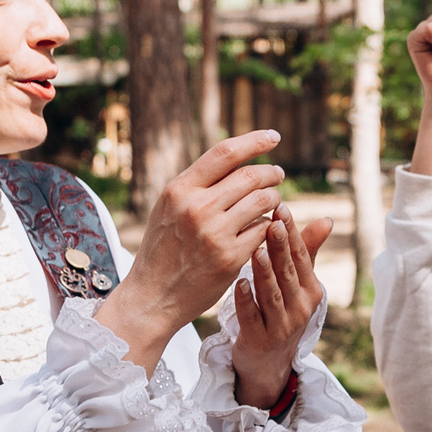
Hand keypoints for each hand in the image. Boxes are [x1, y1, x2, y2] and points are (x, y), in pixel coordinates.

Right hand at [98, 131, 286, 370]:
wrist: (153, 295)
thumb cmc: (163, 250)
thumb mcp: (168, 209)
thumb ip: (196, 186)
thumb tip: (232, 158)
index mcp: (179, 190)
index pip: (224, 152)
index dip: (255, 141)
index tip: (274, 136)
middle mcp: (196, 207)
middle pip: (250, 176)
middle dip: (271, 172)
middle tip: (278, 174)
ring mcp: (214, 233)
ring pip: (262, 201)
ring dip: (275, 198)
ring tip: (274, 200)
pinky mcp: (230, 257)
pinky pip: (263, 231)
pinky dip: (270, 226)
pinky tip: (267, 227)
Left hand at [228, 204, 332, 406]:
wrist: (268, 362)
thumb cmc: (280, 313)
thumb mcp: (296, 285)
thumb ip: (307, 253)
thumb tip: (327, 219)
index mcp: (310, 290)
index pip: (302, 257)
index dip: (292, 233)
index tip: (281, 207)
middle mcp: (300, 307)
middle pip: (289, 272)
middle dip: (281, 246)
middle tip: (272, 221)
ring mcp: (281, 326)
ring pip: (272, 294)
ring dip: (265, 272)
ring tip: (256, 249)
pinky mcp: (260, 340)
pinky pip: (252, 317)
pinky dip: (246, 301)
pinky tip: (239, 283)